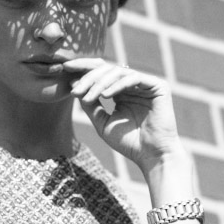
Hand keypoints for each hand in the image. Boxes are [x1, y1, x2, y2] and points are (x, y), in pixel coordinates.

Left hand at [63, 57, 182, 169]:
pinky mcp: (158, 86)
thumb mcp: (102, 121)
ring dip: (99, 83)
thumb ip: (90, 103)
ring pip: (117, 72)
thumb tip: (74, 84)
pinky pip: (133, 78)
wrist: (151, 156)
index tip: (65, 68)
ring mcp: (146, 84)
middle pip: (107, 69)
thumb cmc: (128, 142)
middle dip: (88, 76)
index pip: (101, 72)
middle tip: (74, 89)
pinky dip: (117, 85)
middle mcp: (133, 84)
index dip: (83, 68)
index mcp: (121, 91)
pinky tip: (105, 95)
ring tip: (87, 97)